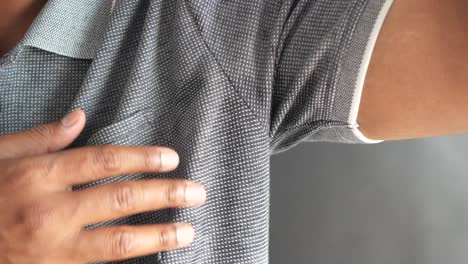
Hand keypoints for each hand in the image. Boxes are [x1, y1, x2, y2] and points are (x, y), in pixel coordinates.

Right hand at [0, 109, 206, 262]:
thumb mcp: (0, 157)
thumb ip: (40, 138)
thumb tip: (79, 117)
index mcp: (36, 175)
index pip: (102, 161)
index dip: (142, 158)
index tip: (171, 158)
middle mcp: (48, 211)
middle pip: (120, 199)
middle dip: (164, 195)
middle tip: (196, 192)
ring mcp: (52, 248)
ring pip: (117, 241)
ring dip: (158, 235)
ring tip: (188, 230)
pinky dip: (130, 259)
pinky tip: (152, 253)